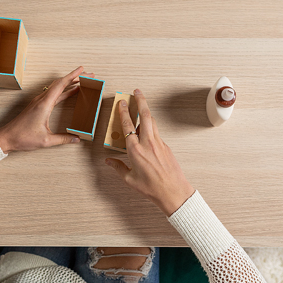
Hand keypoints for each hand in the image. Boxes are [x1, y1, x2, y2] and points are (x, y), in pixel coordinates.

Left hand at [0, 66, 85, 153]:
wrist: (7, 137)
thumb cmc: (23, 137)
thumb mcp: (46, 140)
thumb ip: (63, 139)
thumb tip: (77, 138)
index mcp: (44, 104)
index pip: (61, 85)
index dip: (73, 76)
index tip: (82, 69)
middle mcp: (41, 99)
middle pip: (60, 83)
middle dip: (75, 78)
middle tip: (88, 76)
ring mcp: (38, 101)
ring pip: (56, 88)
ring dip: (69, 83)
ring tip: (81, 82)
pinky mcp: (37, 105)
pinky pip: (52, 93)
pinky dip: (62, 90)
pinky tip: (69, 93)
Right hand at [105, 89, 195, 215]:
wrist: (173, 192)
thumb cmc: (151, 188)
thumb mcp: (130, 179)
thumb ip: (118, 167)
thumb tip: (108, 161)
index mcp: (135, 150)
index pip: (127, 126)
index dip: (123, 113)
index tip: (121, 103)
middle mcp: (148, 143)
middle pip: (144, 116)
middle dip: (140, 101)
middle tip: (137, 91)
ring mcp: (159, 143)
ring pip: (152, 122)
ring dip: (146, 111)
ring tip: (142, 103)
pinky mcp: (166, 147)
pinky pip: (156, 132)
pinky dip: (150, 126)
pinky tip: (146, 128)